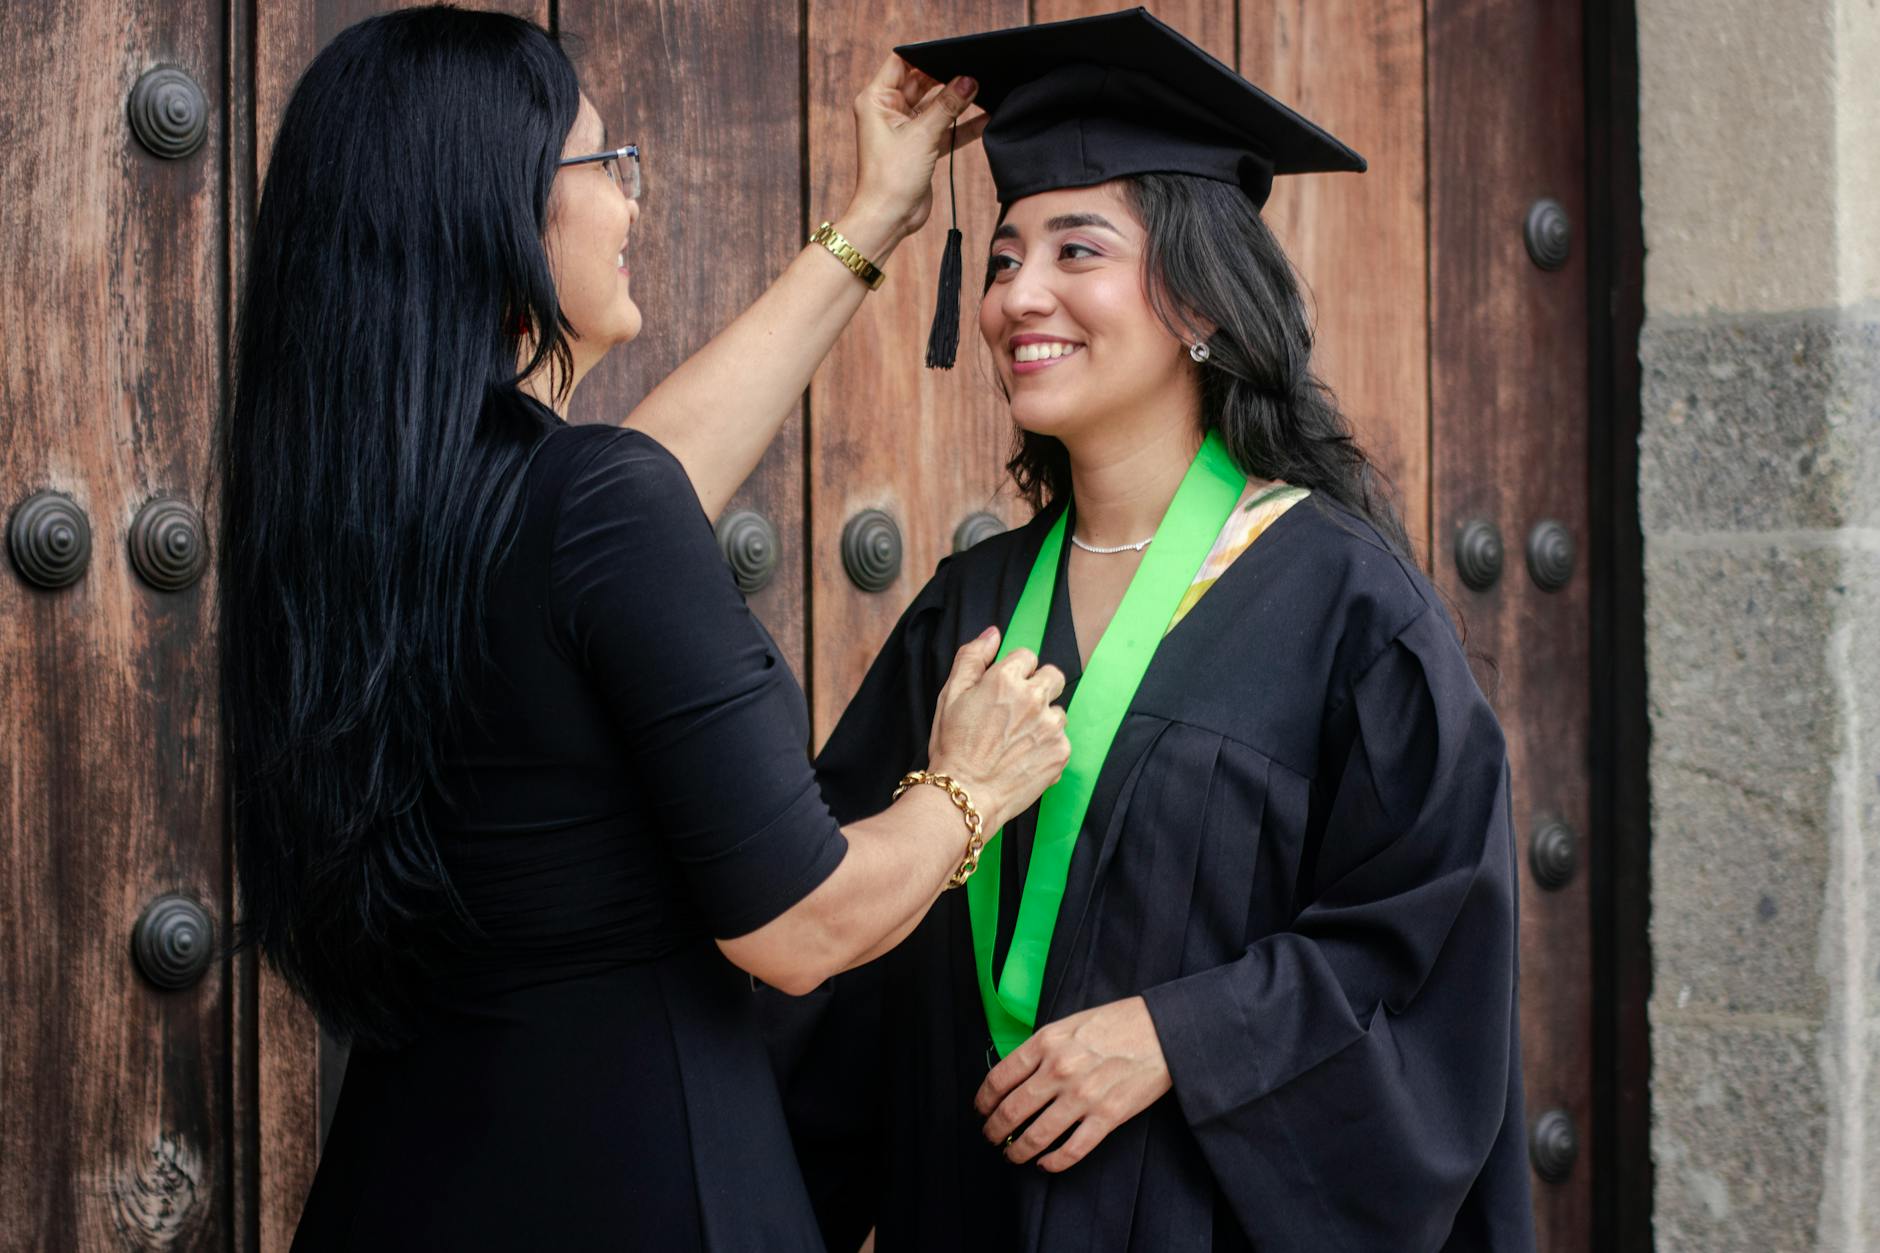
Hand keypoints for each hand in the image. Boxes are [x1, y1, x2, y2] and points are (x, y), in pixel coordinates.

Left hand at [845, 54, 987, 245]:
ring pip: (934, 106)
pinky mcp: (919, 147)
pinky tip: (984, 116)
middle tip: (973, 70)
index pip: (901, 63)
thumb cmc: (890, 178)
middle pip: (921, 82)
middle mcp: (888, 111)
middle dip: (946, 77)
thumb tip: (968, 81)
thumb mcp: (922, 135)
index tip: (951, 53)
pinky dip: (960, 124)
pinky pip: (943, 128)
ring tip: (983, 89)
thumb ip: (947, 106)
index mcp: (877, 100)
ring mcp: (904, 129)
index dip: (925, 56)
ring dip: (956, 101)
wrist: (889, 218)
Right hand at [927, 627, 1069, 831]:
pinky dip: (1047, 747)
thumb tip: (993, 633)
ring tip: (1016, 741)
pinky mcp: (1061, 751)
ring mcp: (1050, 726)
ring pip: (1057, 711)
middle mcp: (1033, 697)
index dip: (1013, 673)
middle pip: (1053, 676)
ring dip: (1043, 720)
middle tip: (1016, 713)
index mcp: (1005, 678)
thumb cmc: (953, 746)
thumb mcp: (950, 695)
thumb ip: (971, 657)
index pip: (1027, 656)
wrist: (965, 795)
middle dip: (1038, 688)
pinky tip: (1024, 759)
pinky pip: (1061, 739)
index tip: (1002, 693)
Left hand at [975, 997, 1172, 1172]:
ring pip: (1036, 1136)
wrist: (1162, 1030)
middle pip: (1011, 1111)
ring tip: (1012, 1155)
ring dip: (1017, 1151)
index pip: (1000, 1078)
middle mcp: (1059, 1070)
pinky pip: (1072, 1150)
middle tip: (991, 1137)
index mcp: (1046, 1042)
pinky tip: (1045, 1164)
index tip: (981, 1110)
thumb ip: (1042, 1047)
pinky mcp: (1107, 1117)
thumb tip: (1016, 1074)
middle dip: (994, 1130)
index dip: (984, 1100)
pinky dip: (1053, 1162)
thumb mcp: (1069, 1023)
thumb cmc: (1116, 1022)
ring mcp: (1083, 1096)